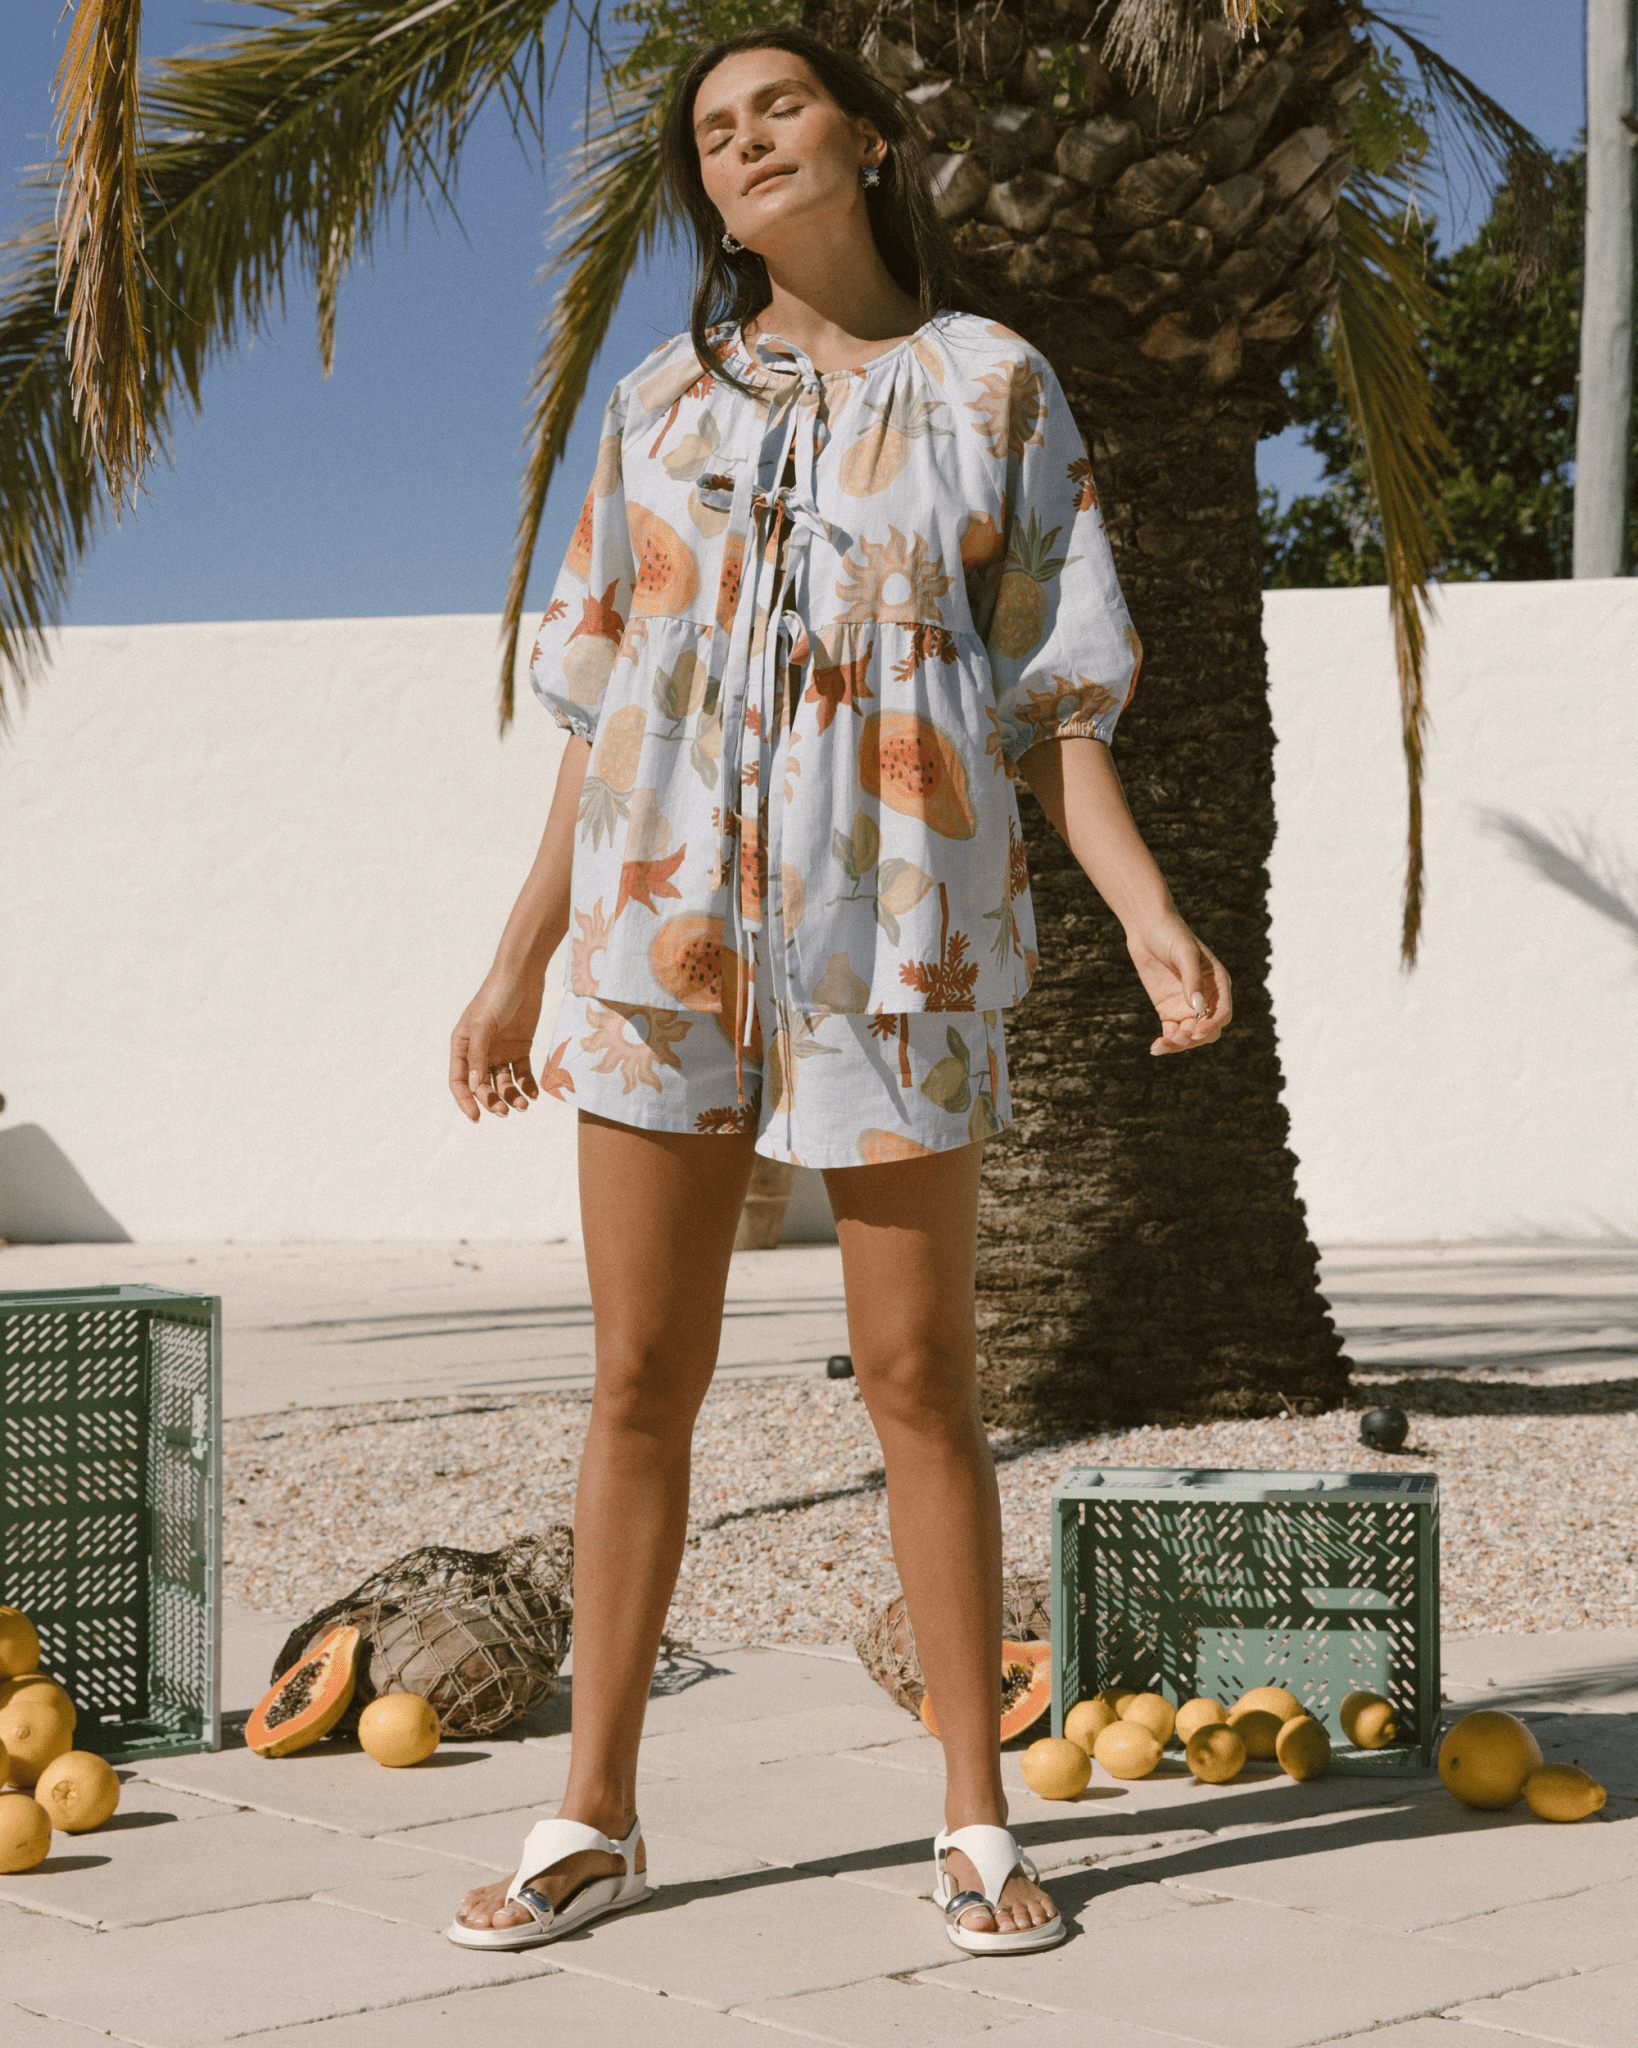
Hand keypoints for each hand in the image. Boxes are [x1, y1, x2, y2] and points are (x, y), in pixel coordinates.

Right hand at [449, 966, 545, 1120]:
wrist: (523, 974)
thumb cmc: (497, 994)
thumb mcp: (484, 1025)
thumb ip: (478, 1055)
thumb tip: (474, 1086)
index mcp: (462, 1045)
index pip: (459, 1081)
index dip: (465, 1101)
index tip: (476, 1117)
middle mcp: (479, 1051)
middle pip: (482, 1085)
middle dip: (492, 1100)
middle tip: (505, 1111)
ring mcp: (500, 1050)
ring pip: (503, 1082)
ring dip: (511, 1096)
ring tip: (524, 1105)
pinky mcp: (520, 1047)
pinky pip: (522, 1073)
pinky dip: (526, 1085)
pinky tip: (533, 1094)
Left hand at [1126, 913, 1231, 1056]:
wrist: (1146, 927)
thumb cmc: (1171, 934)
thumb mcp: (1184, 953)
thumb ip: (1192, 979)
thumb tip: (1197, 1008)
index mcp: (1218, 983)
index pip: (1223, 1012)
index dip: (1213, 1025)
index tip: (1197, 1031)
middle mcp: (1206, 998)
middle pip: (1209, 1030)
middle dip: (1196, 1038)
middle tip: (1178, 1038)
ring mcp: (1186, 1006)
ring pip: (1189, 1035)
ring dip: (1179, 1044)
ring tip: (1162, 1044)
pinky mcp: (1168, 1010)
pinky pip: (1171, 1032)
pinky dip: (1165, 1042)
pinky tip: (1155, 1047)